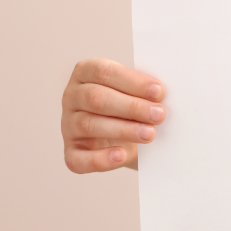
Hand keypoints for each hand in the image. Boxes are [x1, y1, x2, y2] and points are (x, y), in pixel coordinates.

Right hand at [61, 58, 165, 172]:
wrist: (129, 136)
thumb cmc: (135, 107)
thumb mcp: (139, 93)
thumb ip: (145, 91)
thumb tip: (161, 94)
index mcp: (86, 72)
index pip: (104, 71)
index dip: (133, 82)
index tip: (159, 92)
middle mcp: (72, 96)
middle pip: (96, 98)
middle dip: (132, 107)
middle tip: (159, 115)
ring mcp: (68, 125)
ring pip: (89, 125)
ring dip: (124, 130)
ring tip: (150, 134)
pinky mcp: (71, 152)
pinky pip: (78, 159)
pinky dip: (100, 159)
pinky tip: (121, 156)